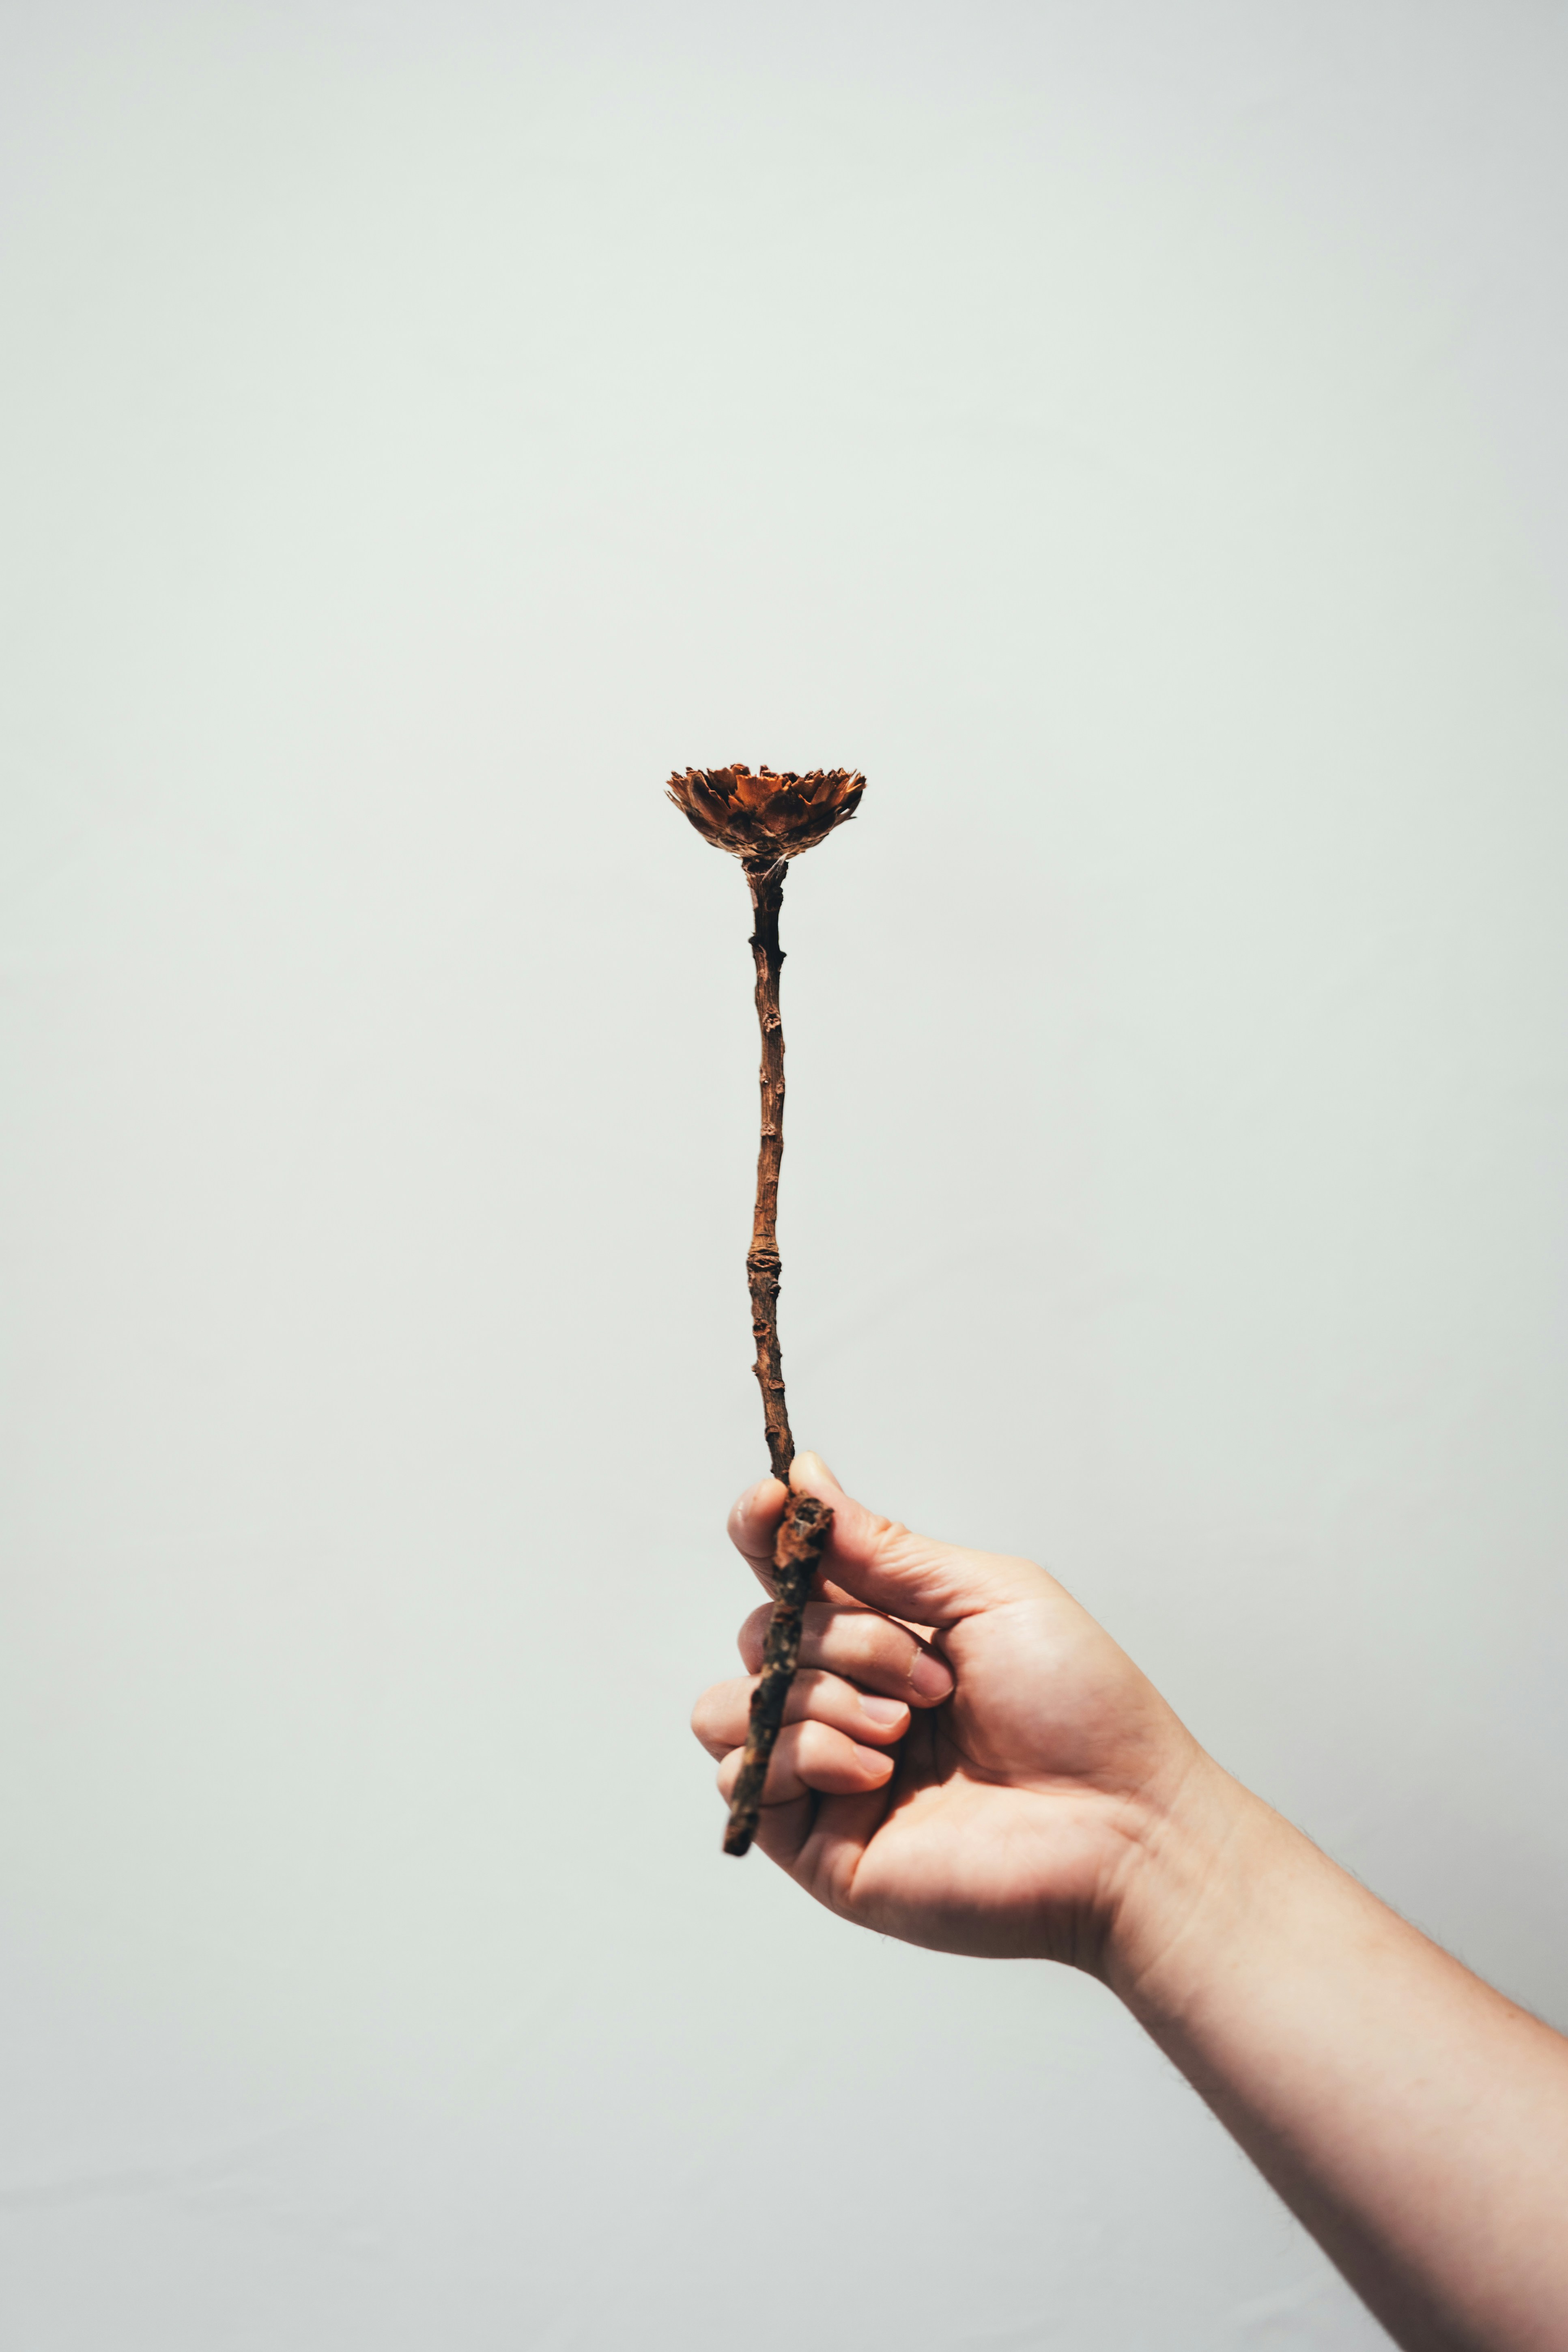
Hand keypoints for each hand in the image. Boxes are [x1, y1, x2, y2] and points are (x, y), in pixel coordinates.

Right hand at [690, 1453, 1220, 1969]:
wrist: (1121, 1827)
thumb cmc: (1079, 1709)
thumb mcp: (984, 1595)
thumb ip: (882, 1548)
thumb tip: (804, 1475)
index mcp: (883, 1636)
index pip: (783, 1576)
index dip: (761, 1532)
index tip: (773, 1503)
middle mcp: (844, 1701)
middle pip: (759, 1633)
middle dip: (840, 1638)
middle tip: (933, 1679)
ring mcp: (825, 1775)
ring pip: (731, 1705)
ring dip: (818, 1698)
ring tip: (905, 1728)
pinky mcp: (813, 1844)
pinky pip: (746, 1776)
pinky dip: (807, 1755)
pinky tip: (877, 1772)